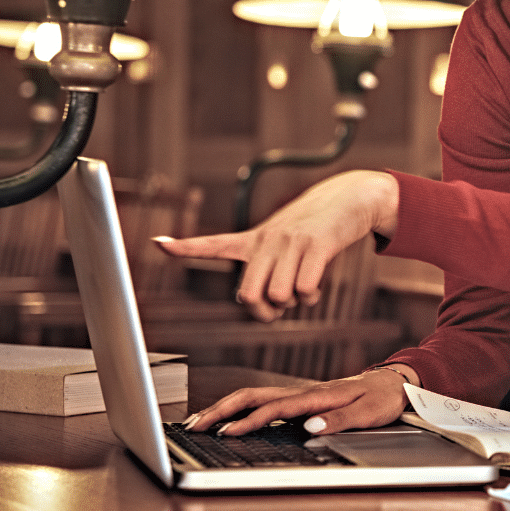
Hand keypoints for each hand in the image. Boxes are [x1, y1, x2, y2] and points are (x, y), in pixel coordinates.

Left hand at [155, 170, 399, 320]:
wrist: (350, 198)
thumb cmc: (314, 228)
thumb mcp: (283, 242)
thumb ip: (267, 272)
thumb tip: (264, 308)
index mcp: (253, 240)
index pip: (212, 244)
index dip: (184, 246)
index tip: (158, 243)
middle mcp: (267, 240)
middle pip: (248, 295)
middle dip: (264, 312)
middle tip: (278, 308)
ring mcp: (291, 241)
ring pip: (279, 296)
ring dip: (293, 303)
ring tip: (303, 289)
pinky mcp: (317, 245)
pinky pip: (305, 289)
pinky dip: (311, 297)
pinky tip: (316, 286)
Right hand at [183, 365, 417, 435]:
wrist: (396, 383)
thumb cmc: (383, 399)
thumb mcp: (369, 413)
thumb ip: (340, 420)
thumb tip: (310, 426)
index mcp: (318, 395)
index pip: (276, 408)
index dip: (250, 420)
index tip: (228, 432)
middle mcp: (304, 391)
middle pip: (254, 396)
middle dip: (222, 409)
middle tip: (195, 425)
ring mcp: (300, 393)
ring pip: (255, 395)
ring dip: (226, 406)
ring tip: (201, 421)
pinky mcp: (301, 398)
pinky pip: (264, 400)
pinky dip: (241, 407)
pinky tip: (230, 418)